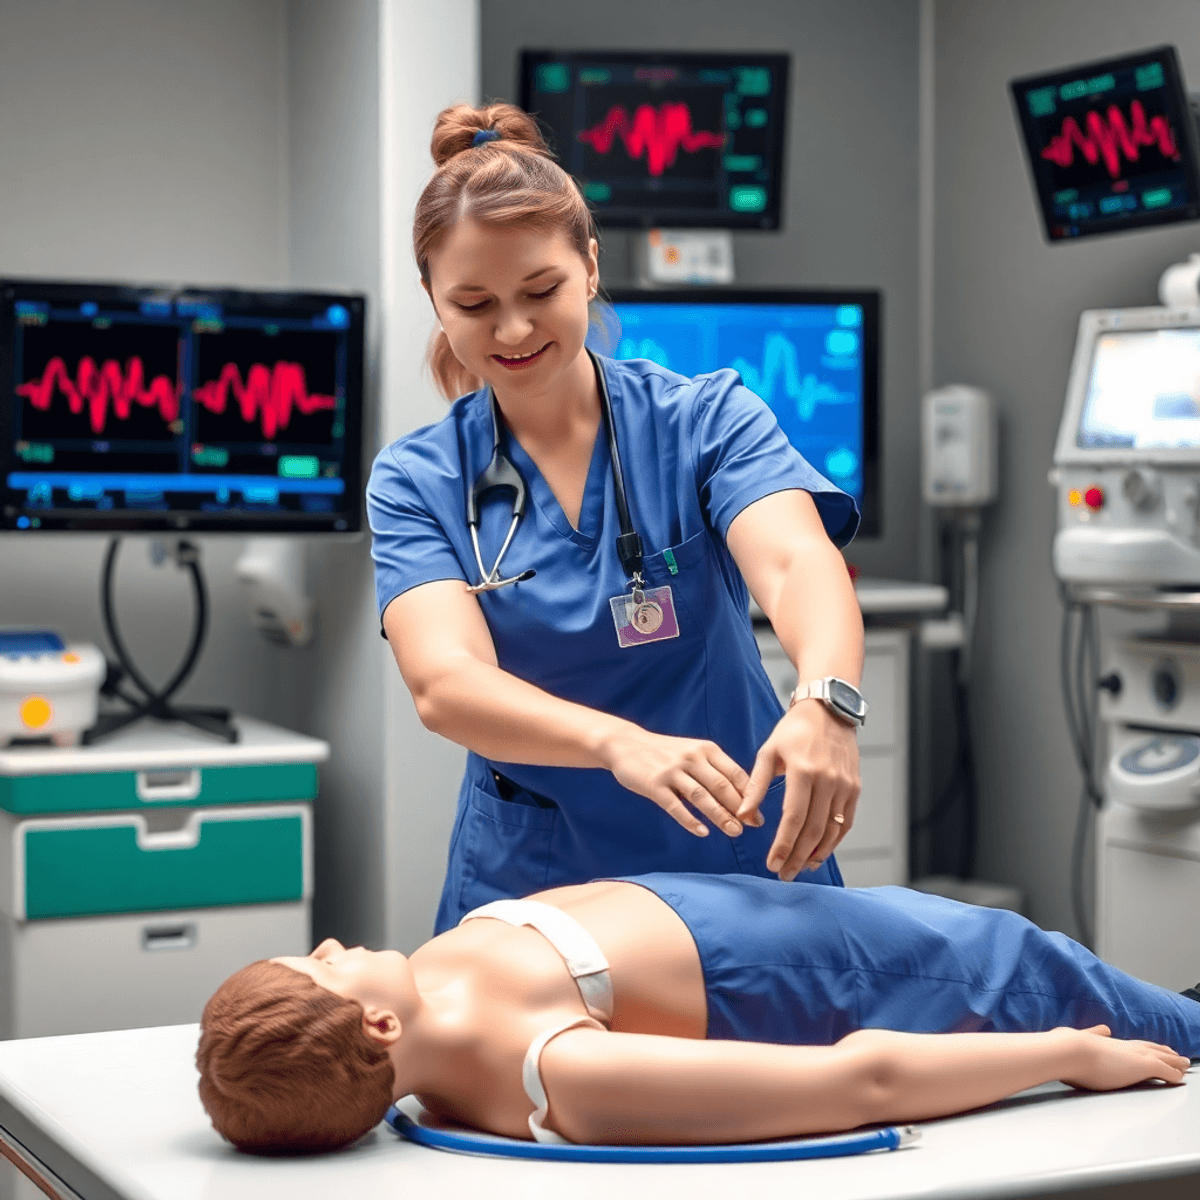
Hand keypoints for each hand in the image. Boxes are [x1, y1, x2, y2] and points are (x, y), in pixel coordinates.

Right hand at [602, 727, 750, 837]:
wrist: (626, 744)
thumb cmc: (665, 753)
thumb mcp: (693, 752)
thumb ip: (714, 771)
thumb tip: (742, 798)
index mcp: (706, 749)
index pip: (735, 774)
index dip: (749, 796)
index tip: (758, 815)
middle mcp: (691, 757)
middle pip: (722, 786)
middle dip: (739, 808)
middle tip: (751, 827)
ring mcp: (672, 770)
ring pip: (702, 797)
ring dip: (720, 816)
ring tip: (734, 831)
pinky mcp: (654, 784)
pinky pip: (675, 806)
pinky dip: (690, 820)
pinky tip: (702, 832)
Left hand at [736, 700, 860, 879]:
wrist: (828, 710)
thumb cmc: (793, 731)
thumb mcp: (768, 753)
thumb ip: (755, 786)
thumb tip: (742, 815)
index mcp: (803, 771)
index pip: (793, 819)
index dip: (783, 845)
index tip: (772, 864)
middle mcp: (827, 781)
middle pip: (813, 831)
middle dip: (797, 857)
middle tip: (783, 874)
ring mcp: (844, 786)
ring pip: (832, 831)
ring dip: (816, 854)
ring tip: (800, 869)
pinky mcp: (854, 788)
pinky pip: (845, 822)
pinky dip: (833, 842)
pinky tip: (819, 853)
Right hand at [1060, 1025, 1188, 1090]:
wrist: (1070, 1051)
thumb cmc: (1068, 1048)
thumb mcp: (1082, 1037)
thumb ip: (1094, 1034)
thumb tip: (1103, 1029)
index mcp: (1112, 1043)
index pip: (1136, 1044)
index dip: (1148, 1046)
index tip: (1156, 1047)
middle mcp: (1127, 1046)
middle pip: (1153, 1048)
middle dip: (1166, 1052)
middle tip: (1178, 1055)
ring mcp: (1136, 1055)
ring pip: (1163, 1058)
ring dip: (1175, 1062)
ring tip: (1184, 1064)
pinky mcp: (1143, 1066)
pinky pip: (1166, 1071)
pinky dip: (1175, 1075)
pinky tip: (1180, 1078)